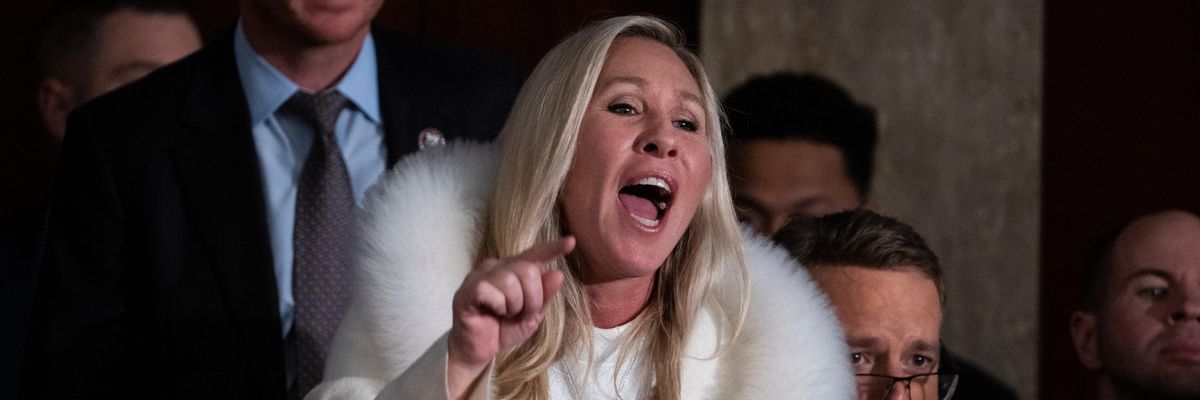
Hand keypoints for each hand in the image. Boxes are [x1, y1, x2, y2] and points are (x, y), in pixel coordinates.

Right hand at [446, 236, 574, 397]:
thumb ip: (544, 295)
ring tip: (505, 314)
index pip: (534, 255)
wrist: (479, 351)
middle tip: (522, 314)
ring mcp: (479, 275)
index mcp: (512, 269)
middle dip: (533, 298)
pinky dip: (498, 306)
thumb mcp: (532, 316)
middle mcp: (496, 266)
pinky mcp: (468, 289)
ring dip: (514, 305)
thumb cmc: (503, 329)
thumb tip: (558, 273)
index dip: (552, 248)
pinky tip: (491, 313)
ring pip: (510, 280)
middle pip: (528, 269)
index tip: (571, 241)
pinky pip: (491, 291)